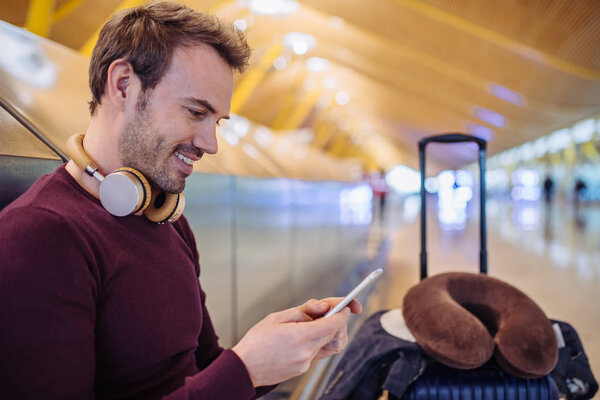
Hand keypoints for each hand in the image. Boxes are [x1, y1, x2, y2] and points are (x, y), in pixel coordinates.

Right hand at [232, 298, 360, 386]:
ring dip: (327, 332)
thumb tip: (323, 307)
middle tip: (328, 311)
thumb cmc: (257, 340)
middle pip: (334, 335)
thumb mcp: (277, 317)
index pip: (333, 324)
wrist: (244, 368)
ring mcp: (305, 363)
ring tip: (312, 323)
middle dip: (337, 321)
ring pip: (328, 344)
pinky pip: (317, 352)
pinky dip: (316, 341)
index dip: (343, 313)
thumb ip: (303, 311)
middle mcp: (306, 352)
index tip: (347, 306)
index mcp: (299, 336)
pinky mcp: (302, 369)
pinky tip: (301, 336)